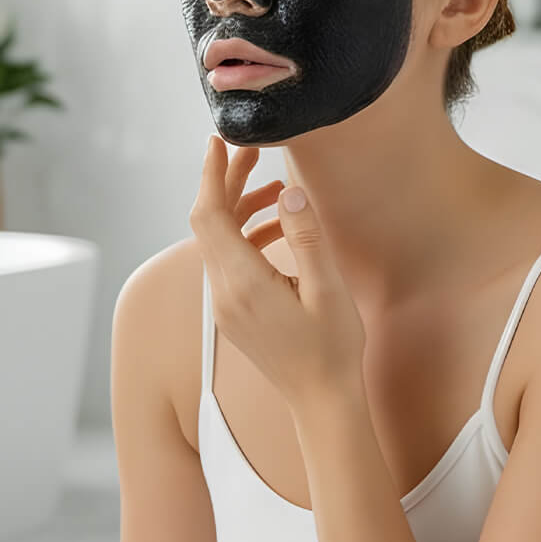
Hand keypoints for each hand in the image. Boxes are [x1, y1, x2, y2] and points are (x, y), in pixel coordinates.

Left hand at [188, 135, 364, 407]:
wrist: (322, 399)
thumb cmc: (331, 348)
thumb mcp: (327, 288)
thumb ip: (306, 236)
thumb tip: (289, 192)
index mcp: (243, 282)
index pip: (209, 214)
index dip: (210, 174)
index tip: (219, 142)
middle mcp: (225, 291)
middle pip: (209, 222)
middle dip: (226, 182)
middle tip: (251, 151)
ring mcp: (226, 303)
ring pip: (218, 240)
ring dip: (239, 208)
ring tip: (274, 187)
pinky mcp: (235, 311)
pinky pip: (229, 260)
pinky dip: (246, 234)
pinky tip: (278, 228)